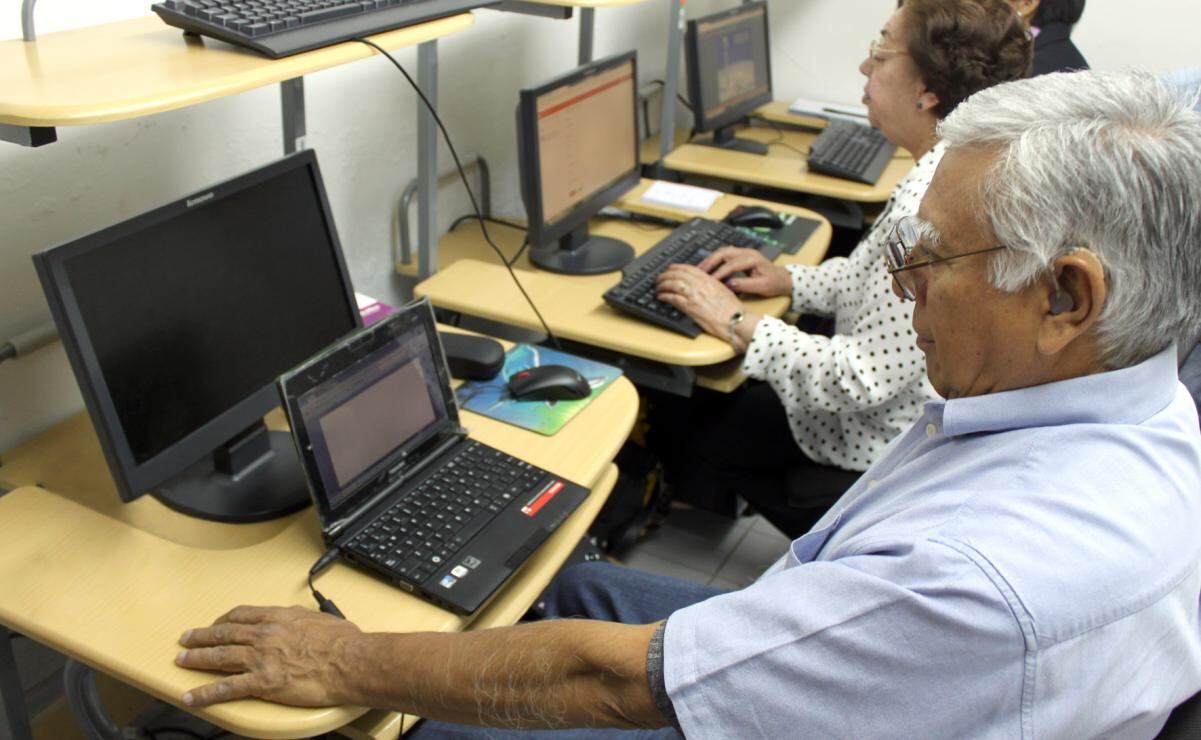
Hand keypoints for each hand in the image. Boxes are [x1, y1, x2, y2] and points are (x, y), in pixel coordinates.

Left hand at [177, 605, 362, 707]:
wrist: (349, 661)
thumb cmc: (344, 643)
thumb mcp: (324, 620)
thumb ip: (307, 619)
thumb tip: (308, 621)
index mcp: (279, 618)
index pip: (242, 614)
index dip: (224, 619)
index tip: (216, 623)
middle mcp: (265, 635)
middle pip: (225, 633)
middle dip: (202, 636)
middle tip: (186, 639)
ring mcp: (261, 658)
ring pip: (219, 657)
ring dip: (197, 659)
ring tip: (181, 661)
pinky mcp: (262, 682)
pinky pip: (226, 688)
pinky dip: (205, 693)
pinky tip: (191, 697)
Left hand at [656, 264, 744, 339]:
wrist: (735, 320)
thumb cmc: (732, 309)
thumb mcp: (722, 290)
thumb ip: (710, 284)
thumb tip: (700, 284)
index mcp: (708, 279)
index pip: (687, 268)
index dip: (676, 267)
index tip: (670, 268)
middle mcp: (699, 285)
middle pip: (677, 274)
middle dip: (665, 275)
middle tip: (659, 278)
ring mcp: (694, 295)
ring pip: (672, 284)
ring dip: (662, 285)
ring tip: (658, 288)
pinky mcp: (690, 307)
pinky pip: (672, 298)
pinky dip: (664, 296)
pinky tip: (661, 297)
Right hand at [697, 247, 791, 297]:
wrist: (782, 278)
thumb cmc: (773, 283)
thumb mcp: (762, 286)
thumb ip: (745, 285)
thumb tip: (729, 284)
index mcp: (753, 259)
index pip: (731, 264)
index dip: (719, 272)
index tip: (710, 281)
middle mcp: (747, 252)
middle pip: (724, 253)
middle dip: (710, 262)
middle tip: (699, 272)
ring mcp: (743, 252)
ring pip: (723, 252)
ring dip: (711, 259)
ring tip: (700, 269)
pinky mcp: (740, 255)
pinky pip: (725, 254)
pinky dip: (715, 260)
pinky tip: (708, 267)